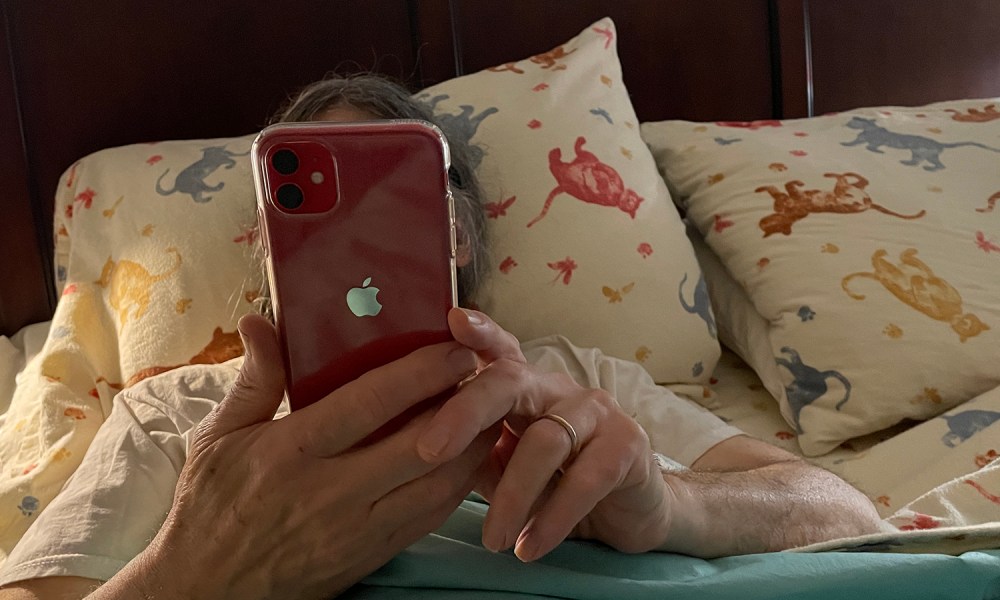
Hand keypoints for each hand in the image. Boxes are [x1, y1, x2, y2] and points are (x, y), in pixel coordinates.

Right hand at [138, 313, 498, 599]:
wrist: (207, 591)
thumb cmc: (211, 507)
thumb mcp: (217, 438)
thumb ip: (254, 380)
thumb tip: (262, 322)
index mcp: (291, 452)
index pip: (370, 404)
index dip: (421, 373)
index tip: (455, 348)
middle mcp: (331, 492)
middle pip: (420, 443)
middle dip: (463, 404)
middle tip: (486, 372)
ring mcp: (357, 528)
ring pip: (437, 484)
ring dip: (472, 444)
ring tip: (487, 409)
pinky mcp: (372, 554)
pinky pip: (430, 516)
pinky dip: (457, 483)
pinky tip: (467, 456)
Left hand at [417, 309, 671, 561]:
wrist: (628, 511)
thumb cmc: (554, 481)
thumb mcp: (502, 463)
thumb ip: (467, 451)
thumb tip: (409, 454)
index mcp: (521, 387)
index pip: (498, 349)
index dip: (478, 332)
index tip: (452, 321)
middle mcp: (556, 387)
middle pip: (509, 382)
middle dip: (464, 413)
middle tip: (428, 453)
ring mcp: (595, 411)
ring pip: (545, 441)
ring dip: (512, 496)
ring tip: (492, 540)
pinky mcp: (626, 445)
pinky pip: (585, 479)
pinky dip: (552, 518)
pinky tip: (530, 547)